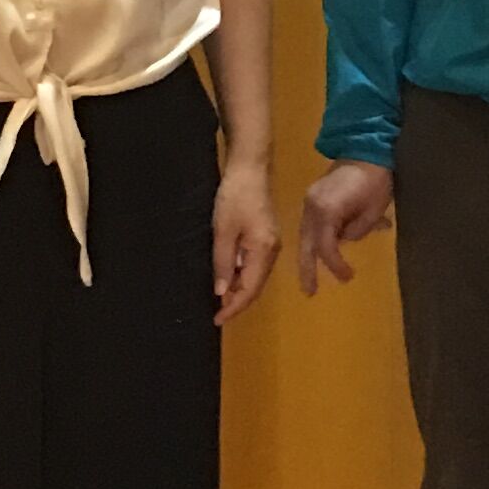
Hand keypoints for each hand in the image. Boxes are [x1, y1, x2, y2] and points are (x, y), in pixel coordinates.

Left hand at [211, 159, 278, 323]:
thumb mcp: (223, 231)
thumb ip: (223, 263)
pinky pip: (254, 264)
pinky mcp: (265, 236)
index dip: (234, 307)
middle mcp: (272, 251)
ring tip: (219, 299)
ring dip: (238, 289)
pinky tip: (228, 277)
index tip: (217, 320)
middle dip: (237, 301)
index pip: (250, 289)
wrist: (249, 169)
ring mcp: (271, 243)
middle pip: (256, 285)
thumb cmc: (234, 197)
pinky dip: (241, 275)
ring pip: (255, 276)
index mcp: (264, 251)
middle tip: (216, 313)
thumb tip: (222, 293)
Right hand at [292, 161, 394, 292]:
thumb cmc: (375, 181)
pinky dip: (314, 240)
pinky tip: (321, 253)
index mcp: (326, 210)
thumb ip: (356, 232)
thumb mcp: (373, 211)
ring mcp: (310, 201)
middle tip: (309, 292)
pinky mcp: (314, 197)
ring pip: (306, 235)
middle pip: (307, 244)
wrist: (366, 148)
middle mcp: (311, 207)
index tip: (348, 277)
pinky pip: (311, 225)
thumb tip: (344, 241)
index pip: (325, 247)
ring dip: (309, 256)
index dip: (335, 265)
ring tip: (310, 278)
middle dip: (307, 268)